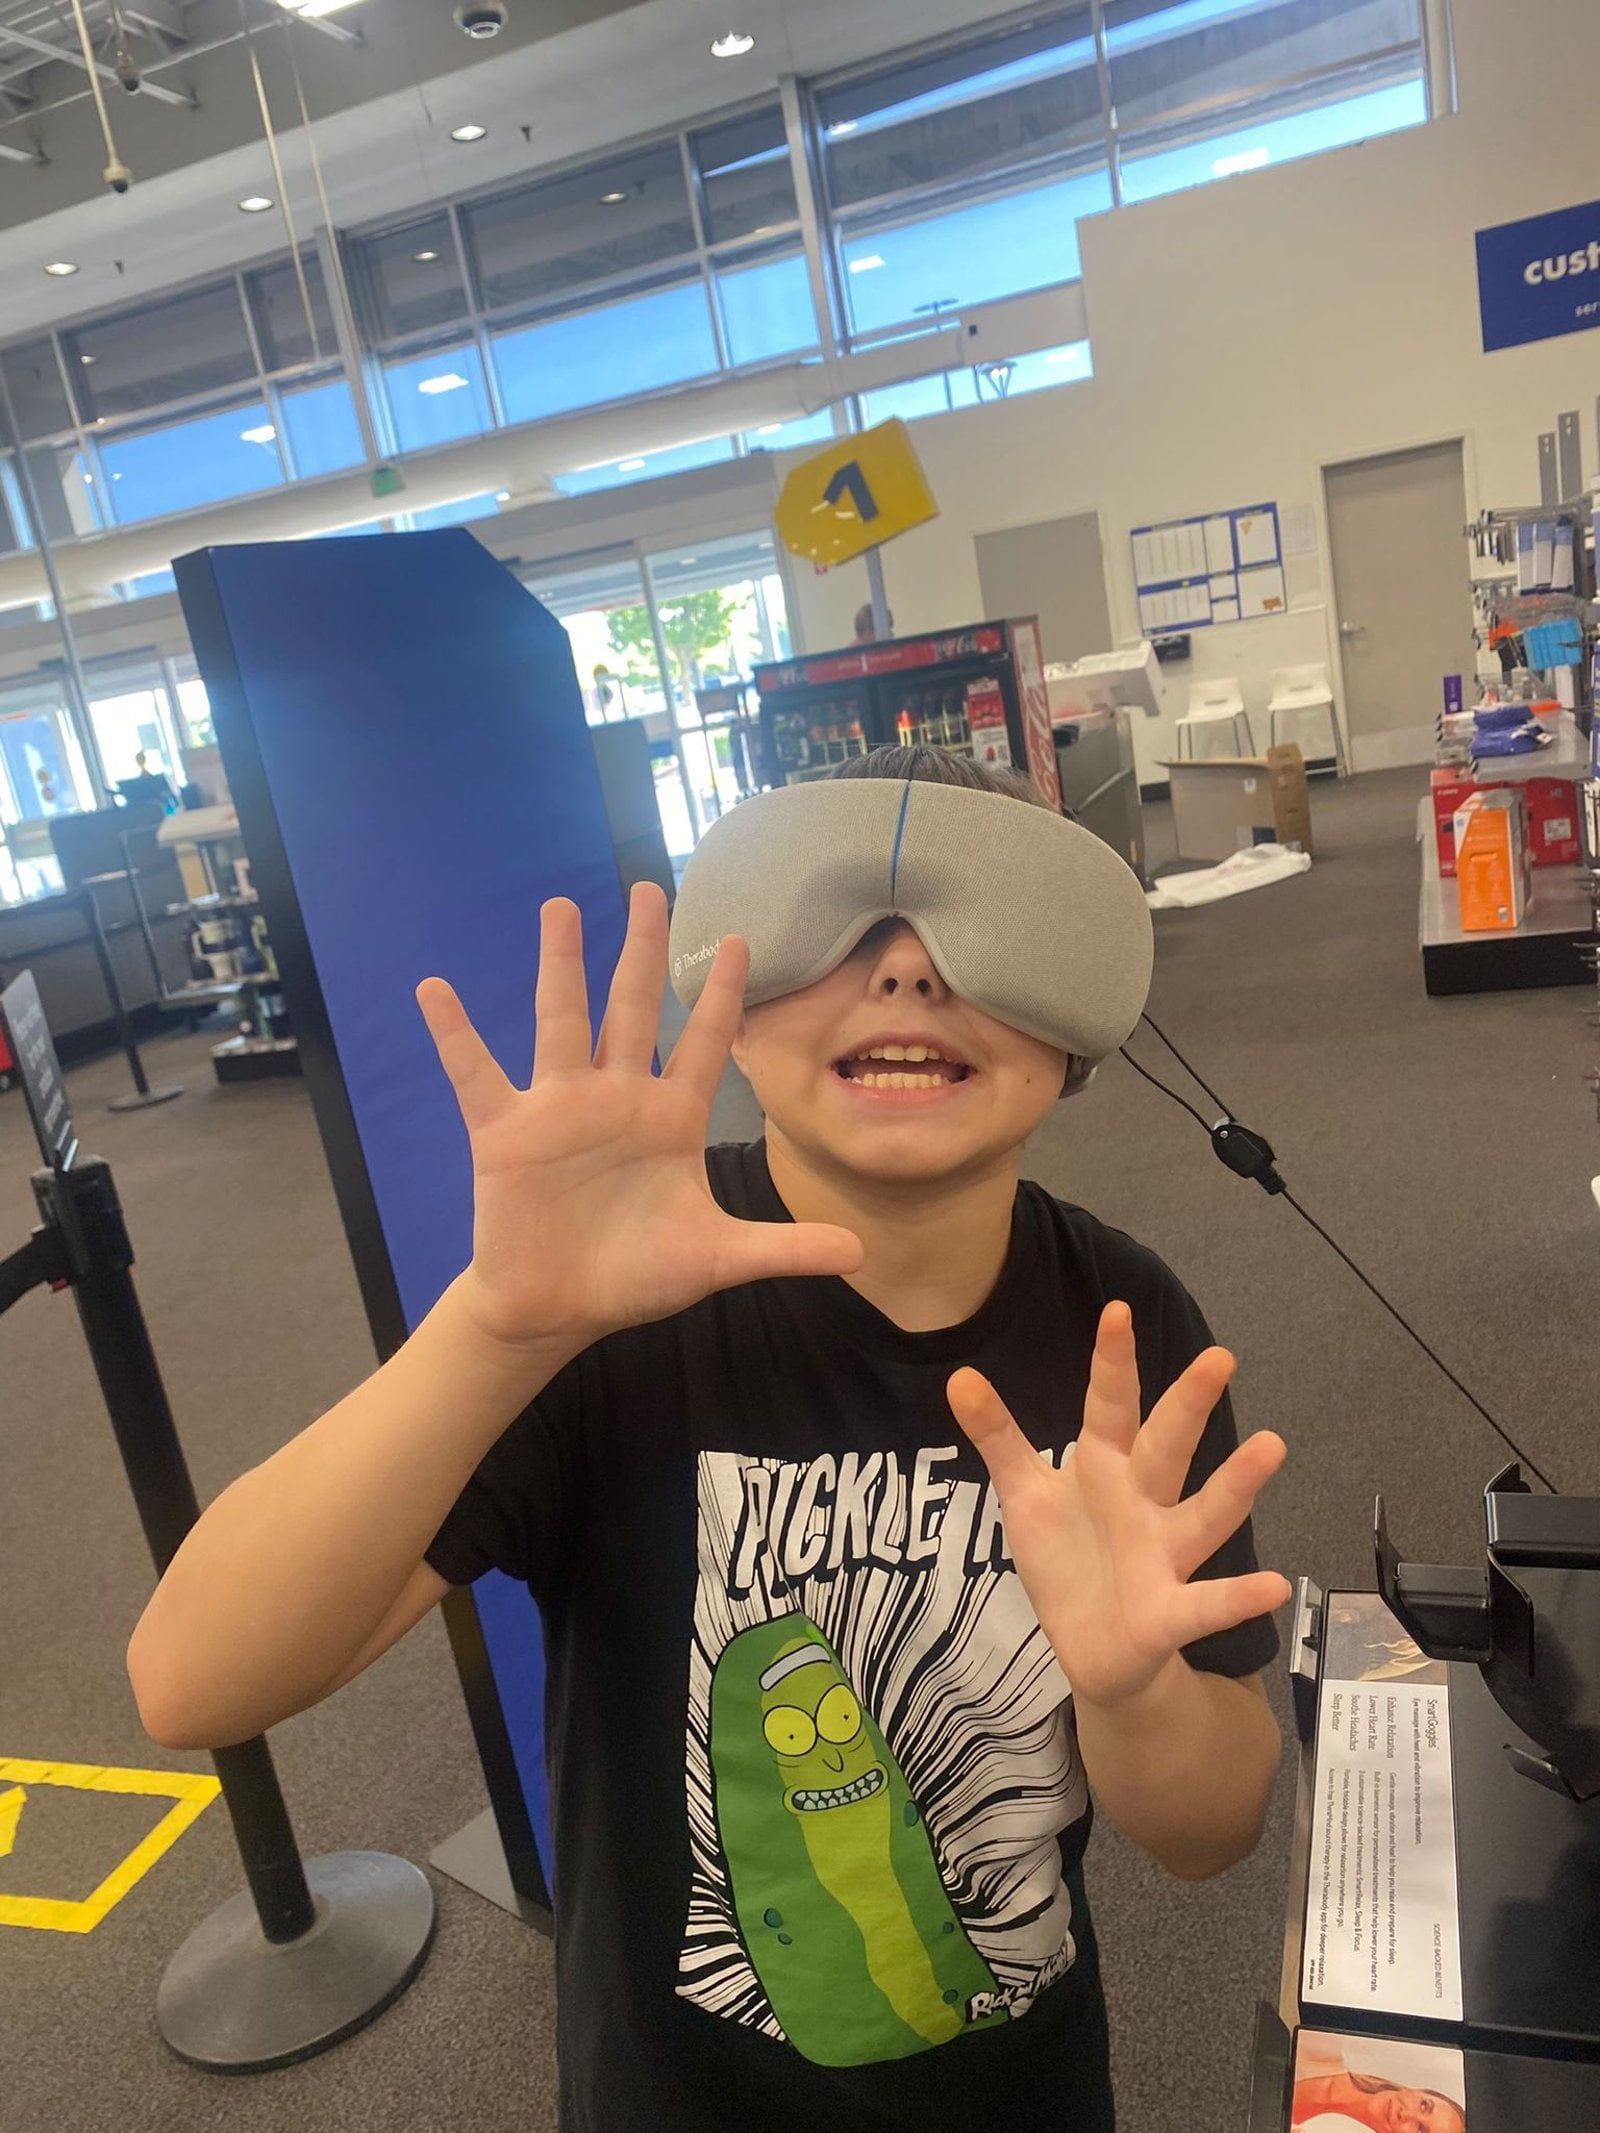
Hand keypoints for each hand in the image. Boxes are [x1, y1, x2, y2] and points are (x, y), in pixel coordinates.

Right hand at [416, 883, 863, 1353]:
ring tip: (560, 905)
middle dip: (642, 949)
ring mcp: (559, 1109)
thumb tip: (861, 1255)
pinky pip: (476, 1074)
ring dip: (560, 964)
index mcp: (671, 1120)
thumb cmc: (635, 1276)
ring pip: (562, 1020)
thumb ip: (783, 1249)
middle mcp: (617, 1099)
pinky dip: (455, 1035)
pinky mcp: (506, 1132)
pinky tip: (434, 990)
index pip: (704, 1044)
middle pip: (633, 1007)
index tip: (738, 938)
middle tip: (649, 887)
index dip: (720, 995)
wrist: (560, 1310)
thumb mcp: (716, 1260)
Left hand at [946, 1301, 1288, 1710]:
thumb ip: (998, 1437)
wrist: (1091, 1647)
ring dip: (1236, 1484)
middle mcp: (1143, 1502)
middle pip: (1167, 1447)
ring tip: (1272, 1446)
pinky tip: (1275, 1587)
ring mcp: (1162, 1555)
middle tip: (1219, 1357)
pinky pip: (1206, 1604)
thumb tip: (958, 1377)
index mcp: (1105, 1466)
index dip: (1112, 1363)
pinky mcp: (1168, 1612)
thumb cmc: (1067, 1555)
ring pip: (1203, 1514)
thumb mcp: (1025, 1493)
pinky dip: (1238, 1597)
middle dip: (1189, 1404)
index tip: (1117, 1311)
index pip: (1110, 1406)